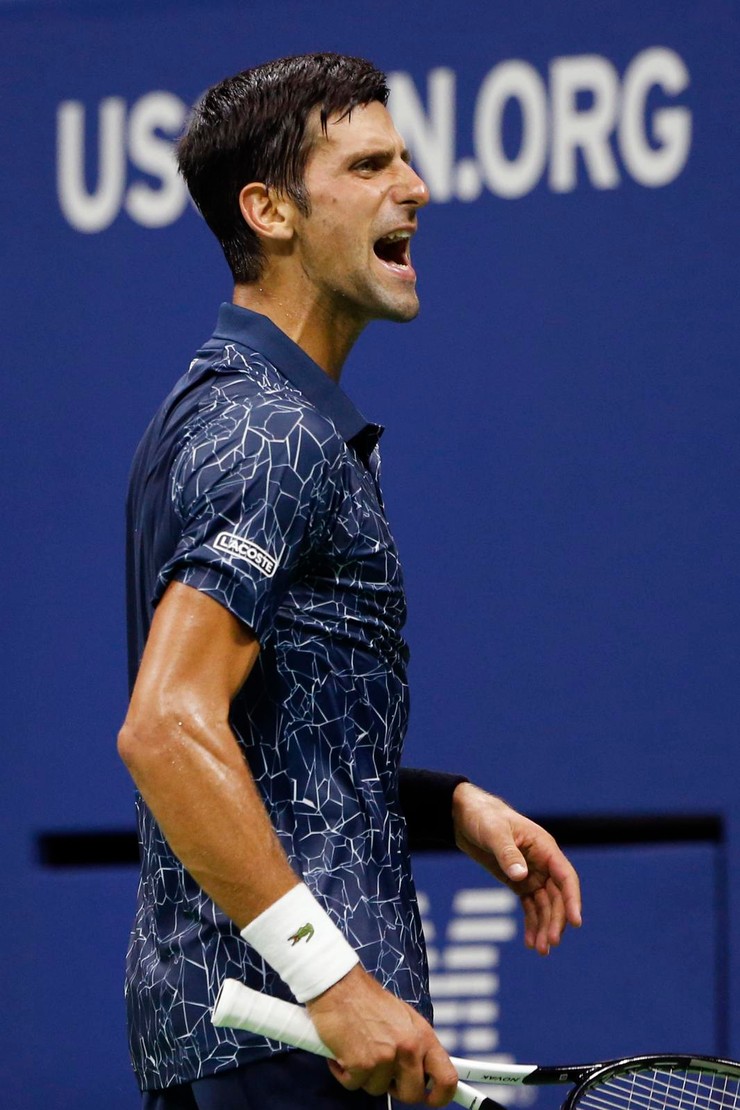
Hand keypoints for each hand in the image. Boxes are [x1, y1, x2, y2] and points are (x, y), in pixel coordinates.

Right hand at [306, 964, 458, 1106]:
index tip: (431, 1098)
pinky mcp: (362, 1064)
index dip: (440, 1096)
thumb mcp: (403, 1018)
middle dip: (396, 1089)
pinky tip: (344, 1051)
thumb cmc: (366, 999)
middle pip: (412, 1094)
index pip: (447, 1078)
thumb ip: (415, 1045)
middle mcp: (409, 1047)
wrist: (338, 985)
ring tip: (360, 1049)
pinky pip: (354, 1085)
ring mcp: (386, 1057)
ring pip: (379, 1090)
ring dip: (366, 1076)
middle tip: (384, 1072)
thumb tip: (422, 1070)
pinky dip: (345, 1073)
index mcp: (423, 1035)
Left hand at [452, 783, 581, 954]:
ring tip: (540, 950)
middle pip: (557, 897)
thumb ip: (507, 853)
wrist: (464, 816)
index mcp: (544, 847)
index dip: (572, 899)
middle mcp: (542, 863)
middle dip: (556, 920)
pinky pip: (530, 906)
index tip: (576, 922)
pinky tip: (530, 942)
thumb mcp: (494, 833)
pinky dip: (532, 924)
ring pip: (545, 905)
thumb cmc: (483, 817)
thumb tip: (522, 876)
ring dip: (545, 927)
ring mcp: (531, 874)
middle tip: (550, 943)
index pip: (565, 877)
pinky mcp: (518, 882)